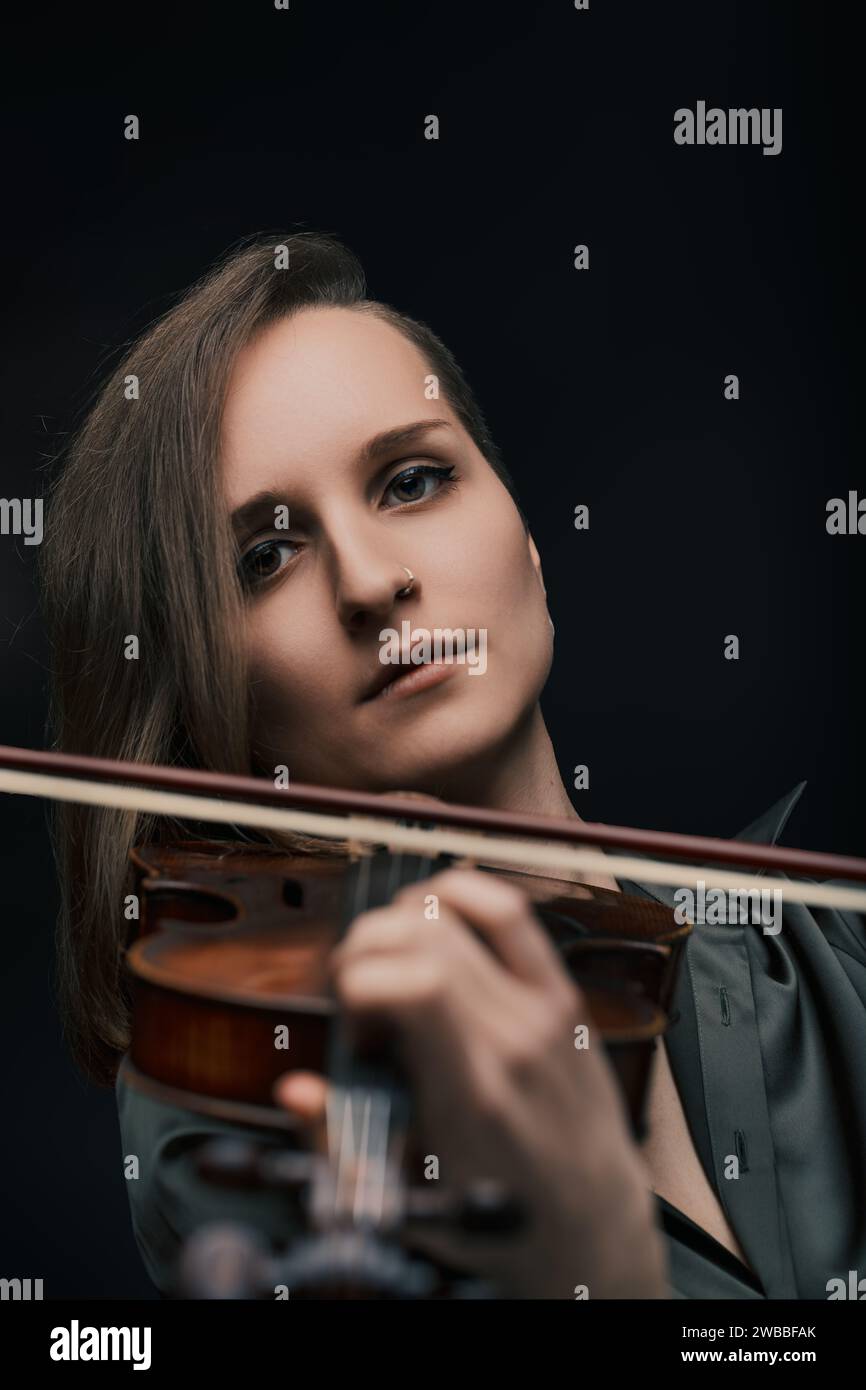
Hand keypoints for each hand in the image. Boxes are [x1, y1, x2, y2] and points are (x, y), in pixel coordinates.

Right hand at [275, 867, 667, 1298]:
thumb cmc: (498, 1217)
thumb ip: (344, 1144)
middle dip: (366, 947)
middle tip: (358, 995)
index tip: (352, 1029)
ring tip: (388, 960)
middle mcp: (514, 1038)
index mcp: (473, 1092)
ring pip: (463, 912)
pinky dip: (462, 892)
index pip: (416, 985)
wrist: (591, 1224)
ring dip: (404, 917)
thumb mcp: (408, 1202)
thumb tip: (295, 1089)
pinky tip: (430, 914)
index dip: (359, 982)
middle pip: (427, 936)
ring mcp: (544, 1010)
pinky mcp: (562, 996)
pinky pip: (512, 914)